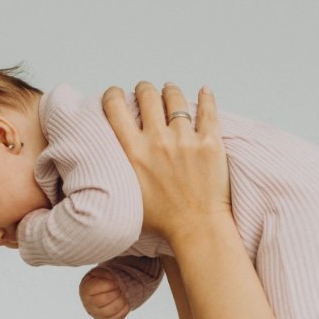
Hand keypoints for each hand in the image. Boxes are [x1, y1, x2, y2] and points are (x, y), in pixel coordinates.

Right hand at [79, 268, 129, 318]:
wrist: (95, 296)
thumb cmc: (97, 282)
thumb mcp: (97, 273)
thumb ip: (104, 274)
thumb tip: (113, 283)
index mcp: (86, 290)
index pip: (96, 288)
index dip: (109, 284)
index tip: (114, 283)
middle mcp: (89, 304)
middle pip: (105, 299)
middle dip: (116, 292)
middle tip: (119, 290)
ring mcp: (97, 314)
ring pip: (111, 310)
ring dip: (121, 301)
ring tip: (122, 296)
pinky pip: (117, 318)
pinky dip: (124, 309)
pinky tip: (124, 302)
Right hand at [102, 82, 230, 248]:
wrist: (196, 229)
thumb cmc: (161, 221)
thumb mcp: (127, 195)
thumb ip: (120, 170)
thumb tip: (108, 157)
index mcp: (133, 153)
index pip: (115, 107)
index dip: (113, 95)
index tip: (116, 95)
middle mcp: (157, 141)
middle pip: (146, 95)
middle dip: (143, 89)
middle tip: (144, 92)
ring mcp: (185, 140)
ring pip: (175, 98)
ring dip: (170, 90)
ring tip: (169, 90)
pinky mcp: (210, 143)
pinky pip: (207, 109)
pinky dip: (205, 97)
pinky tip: (203, 91)